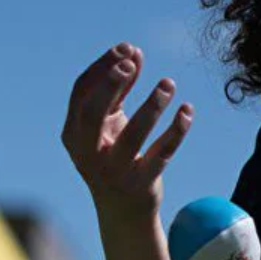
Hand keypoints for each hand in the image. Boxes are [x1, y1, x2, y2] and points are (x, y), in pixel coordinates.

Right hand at [61, 42, 193, 218]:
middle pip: (92, 115)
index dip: (102, 69)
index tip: (126, 49)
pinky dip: (176, 131)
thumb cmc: (114, 154)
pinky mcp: (140, 184)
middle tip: (130, 63)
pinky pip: (161, 154)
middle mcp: (87, 153)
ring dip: (151, 106)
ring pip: (132, 136)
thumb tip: (133, 53)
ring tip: (169, 83)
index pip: (81, 94)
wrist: (123, 210)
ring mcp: (113, 171)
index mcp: (73, 133)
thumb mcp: (111, 123)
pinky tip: (186, 110)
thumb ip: (120, 89)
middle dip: (109, 86)